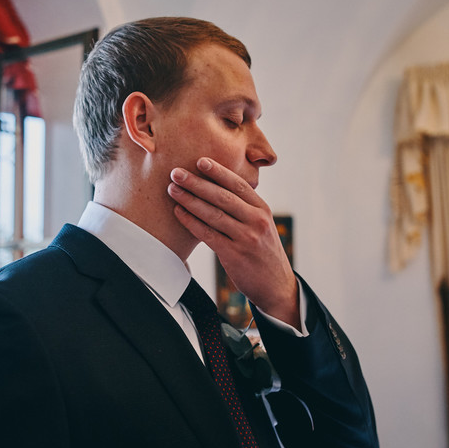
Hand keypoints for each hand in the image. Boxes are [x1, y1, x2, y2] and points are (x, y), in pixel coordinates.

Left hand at [168, 157, 298, 327]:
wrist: (276, 286)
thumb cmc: (263, 253)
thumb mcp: (262, 226)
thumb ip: (245, 209)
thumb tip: (216, 188)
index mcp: (263, 210)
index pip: (238, 185)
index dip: (218, 172)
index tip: (200, 161)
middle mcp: (256, 221)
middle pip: (222, 196)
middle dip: (197, 183)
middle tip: (177, 173)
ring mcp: (246, 238)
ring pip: (212, 214)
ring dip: (189, 200)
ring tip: (172, 189)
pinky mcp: (234, 255)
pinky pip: (208, 234)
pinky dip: (191, 222)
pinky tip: (178, 212)